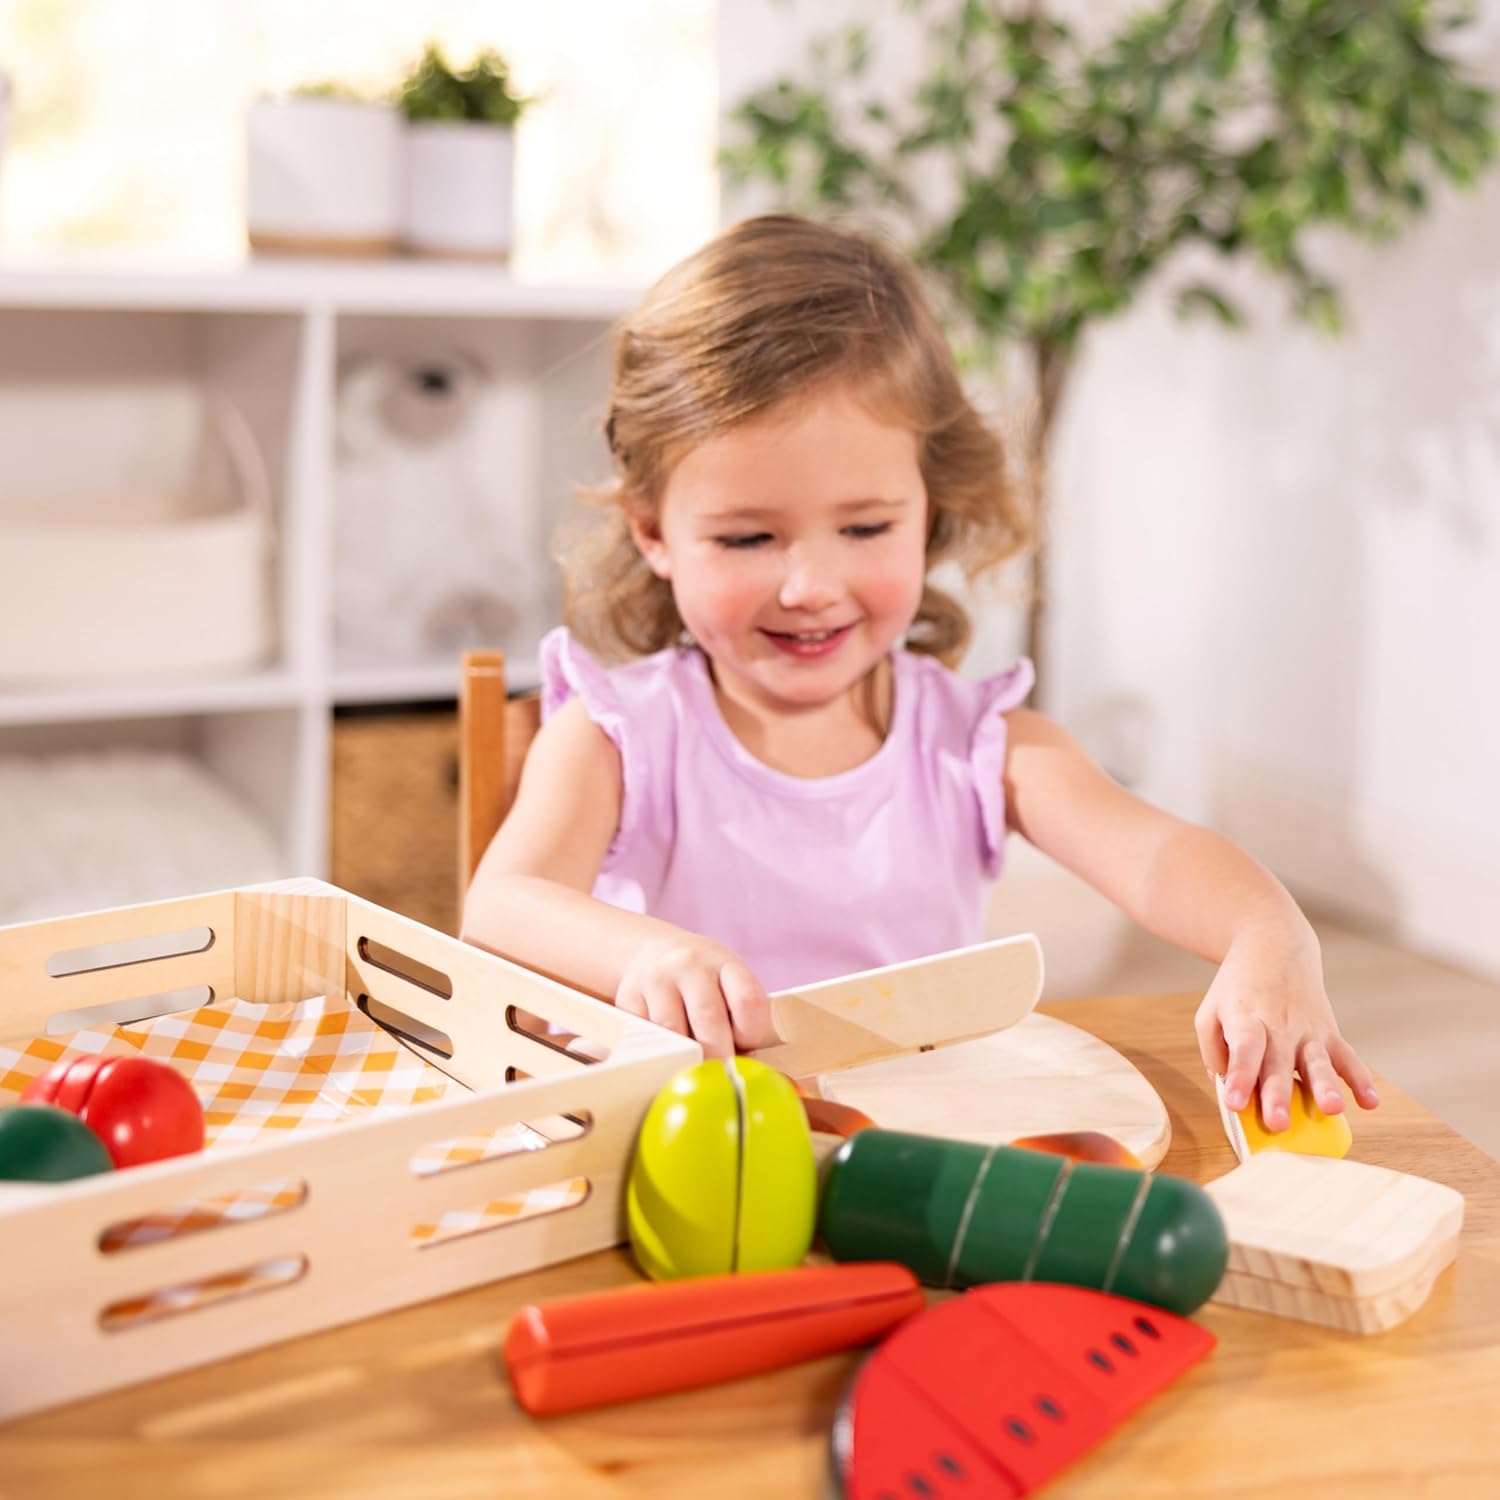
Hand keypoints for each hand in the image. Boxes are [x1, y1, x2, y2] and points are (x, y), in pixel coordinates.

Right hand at [615, 934, 776, 1058]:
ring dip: (685, 1057)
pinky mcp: (628, 997)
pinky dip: (658, 1052)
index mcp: (725, 963)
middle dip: (718, 1056)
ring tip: (692, 1064)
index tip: (745, 1046)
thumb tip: (739, 1069)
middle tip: (718, 1074)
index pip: (748, 1000)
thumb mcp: (728, 983)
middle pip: (709, 1019)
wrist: (655, 953)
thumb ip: (739, 1017)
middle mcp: (690, 965)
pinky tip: (666, 1051)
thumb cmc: (703, 981)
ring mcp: (657, 979)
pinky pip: (645, 1036)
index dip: (750, 1032)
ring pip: (673, 1031)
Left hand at [1194, 926, 1379, 1132]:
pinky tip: (1370, 1102)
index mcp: (1245, 1018)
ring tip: (1332, 1109)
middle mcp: (1278, 1025)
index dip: (1240, 1075)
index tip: (1235, 1103)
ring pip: (1318, 1061)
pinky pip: (1347, 1057)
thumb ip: (1214, 1052)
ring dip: (1325, 1087)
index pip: (1244, 1049)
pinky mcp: (1329, 1031)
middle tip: (1278, 1124)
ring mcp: (1308, 1029)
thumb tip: (1228, 1086)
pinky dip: (1360, 1078)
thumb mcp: (1210, 1012)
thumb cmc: (1238, 989)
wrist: (1273, 946)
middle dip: (1279, 1095)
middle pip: (1279, 1063)